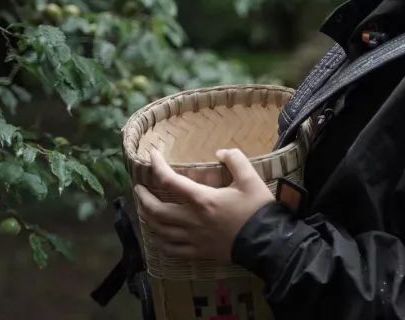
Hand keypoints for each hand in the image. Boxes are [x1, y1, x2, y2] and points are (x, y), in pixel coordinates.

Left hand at [134, 147, 275, 262]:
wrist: (266, 242)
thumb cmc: (257, 209)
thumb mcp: (250, 178)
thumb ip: (236, 159)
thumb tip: (221, 152)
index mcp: (202, 199)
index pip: (170, 181)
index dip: (157, 166)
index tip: (152, 155)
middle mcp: (192, 220)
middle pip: (156, 211)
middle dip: (143, 198)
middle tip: (138, 189)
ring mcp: (193, 239)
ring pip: (160, 231)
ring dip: (148, 218)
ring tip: (144, 209)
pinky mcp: (199, 252)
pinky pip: (172, 249)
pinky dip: (161, 241)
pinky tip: (159, 236)